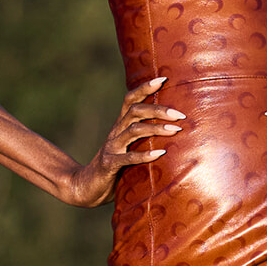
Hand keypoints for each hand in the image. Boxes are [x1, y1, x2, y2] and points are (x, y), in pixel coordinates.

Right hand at [60, 77, 184, 205]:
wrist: (87, 186)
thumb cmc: (115, 167)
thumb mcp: (129, 147)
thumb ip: (144, 138)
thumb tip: (174, 130)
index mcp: (120, 125)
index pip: (131, 99)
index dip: (145, 88)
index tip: (163, 79)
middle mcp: (116, 131)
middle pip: (135, 111)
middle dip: (158, 109)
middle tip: (180, 114)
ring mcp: (112, 147)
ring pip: (134, 130)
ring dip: (156, 128)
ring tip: (175, 130)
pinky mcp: (110, 163)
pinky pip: (128, 157)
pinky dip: (145, 155)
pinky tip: (161, 154)